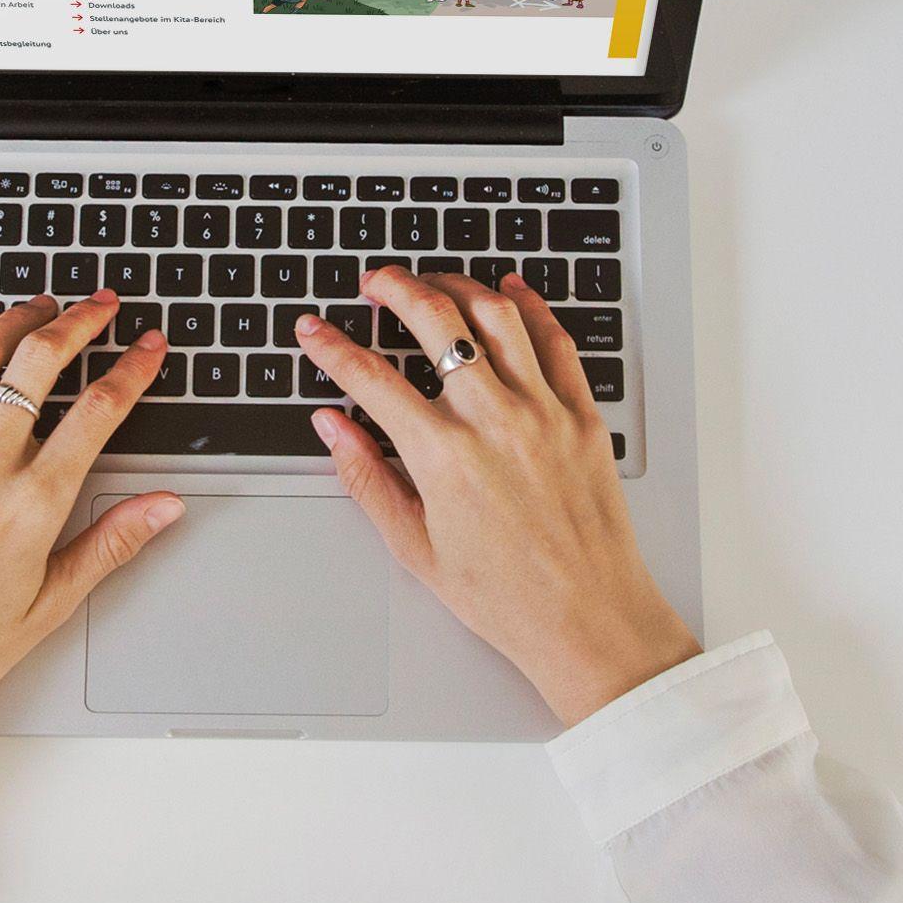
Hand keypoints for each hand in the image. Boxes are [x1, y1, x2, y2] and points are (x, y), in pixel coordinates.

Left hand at [0, 293, 180, 886]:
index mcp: (32, 505)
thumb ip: (110, 545)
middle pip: (37, 365)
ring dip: (11, 322)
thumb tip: (164, 508)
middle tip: (101, 304)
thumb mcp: (51, 605)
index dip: (133, 369)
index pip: (98, 413)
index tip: (150, 346)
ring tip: (38, 306)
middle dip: (78, 322)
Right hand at [295, 267, 696, 726]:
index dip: (331, 347)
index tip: (313, 330)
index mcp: (443, 457)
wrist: (589, 620)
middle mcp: (494, 421)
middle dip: (394, 288)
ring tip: (433, 282)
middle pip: (435, 321)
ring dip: (456, 285)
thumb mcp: (415, 546)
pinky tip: (509, 291)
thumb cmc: (506, 597)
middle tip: (374, 281)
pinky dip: (530, 305)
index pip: (370, 378)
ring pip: (496, 315)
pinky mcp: (583, 416)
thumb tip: (332, 426)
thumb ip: (367, 477)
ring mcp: (544, 413)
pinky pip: (556, 341)